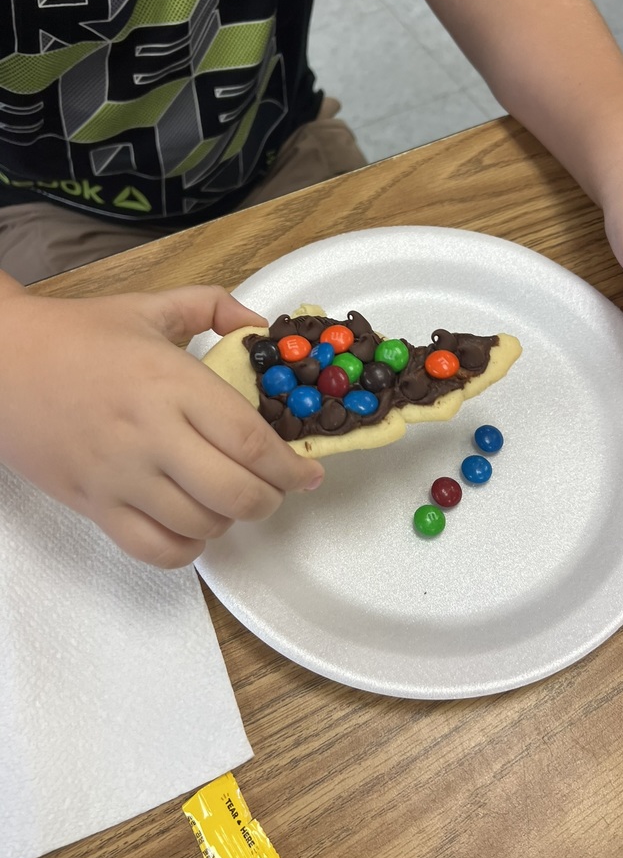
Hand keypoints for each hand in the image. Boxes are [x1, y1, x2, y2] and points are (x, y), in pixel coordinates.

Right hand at [0, 284, 323, 566]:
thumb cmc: (77, 334)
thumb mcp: (149, 307)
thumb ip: (213, 307)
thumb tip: (260, 328)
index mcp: (172, 382)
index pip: (251, 441)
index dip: (292, 467)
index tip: (310, 472)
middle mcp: (151, 434)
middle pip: (236, 493)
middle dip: (270, 499)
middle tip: (275, 488)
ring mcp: (120, 476)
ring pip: (200, 526)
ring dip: (230, 520)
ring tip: (229, 499)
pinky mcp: (94, 505)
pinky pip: (154, 550)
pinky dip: (186, 548)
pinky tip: (192, 525)